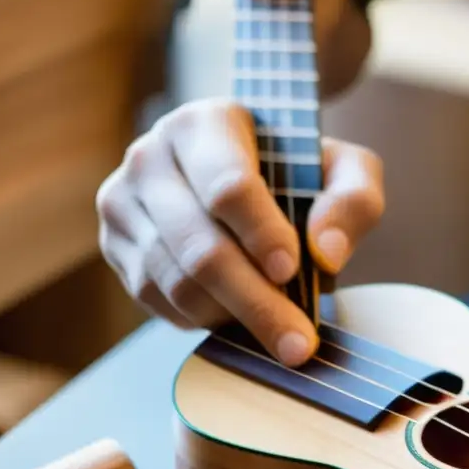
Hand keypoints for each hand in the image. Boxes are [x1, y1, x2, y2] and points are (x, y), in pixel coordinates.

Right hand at [96, 98, 383, 365]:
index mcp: (203, 124)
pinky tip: (241, 319)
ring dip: (233, 318)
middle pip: (200, 248)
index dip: (262, 235)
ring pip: (175, 282)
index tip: (293, 271)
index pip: (228, 188)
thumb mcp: (345, 170)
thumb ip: (353, 200)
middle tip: (298, 344)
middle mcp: (149, 157)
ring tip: (280, 336)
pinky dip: (204, 320)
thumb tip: (326, 252)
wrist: (245, 173)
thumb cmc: (298, 169)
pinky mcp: (115, 245)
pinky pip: (157, 299)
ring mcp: (123, 203)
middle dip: (256, 302)